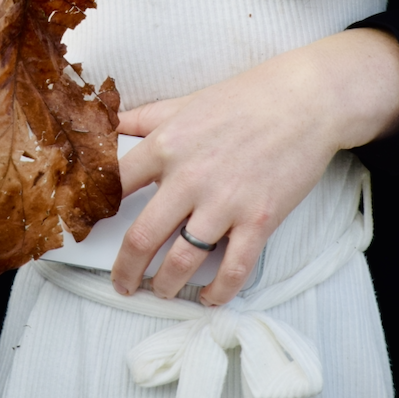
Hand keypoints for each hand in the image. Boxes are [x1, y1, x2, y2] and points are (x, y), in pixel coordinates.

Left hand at [111, 29, 398, 305]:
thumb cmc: (244, 99)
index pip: (116, 188)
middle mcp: (189, 178)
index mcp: (165, 146)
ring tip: (160, 292)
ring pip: (181, 262)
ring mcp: (225, 203)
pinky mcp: (259, 220)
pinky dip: (217, 292)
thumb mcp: (183, 103)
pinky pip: (232, 269)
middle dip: (125, 270)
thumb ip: (143, 119)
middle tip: (122, 283)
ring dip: (165, 285)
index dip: (99, 215)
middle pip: (141, 238)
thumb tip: (107, 126)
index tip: (94, 233)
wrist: (304, 101)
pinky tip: (208, 297)